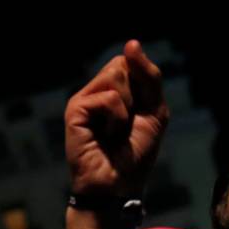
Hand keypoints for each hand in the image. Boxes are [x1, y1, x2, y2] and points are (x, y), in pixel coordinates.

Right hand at [65, 40, 167, 197]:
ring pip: (115, 76)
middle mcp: (95, 92)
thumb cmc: (135, 153)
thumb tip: (130, 43)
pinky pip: (107, 97)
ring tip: (115, 131)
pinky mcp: (74, 111)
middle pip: (121, 64)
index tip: (140, 112)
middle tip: (126, 123)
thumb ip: (148, 76)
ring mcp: (83, 101)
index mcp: (113, 91)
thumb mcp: (154, 110)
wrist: (119, 185)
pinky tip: (106, 136)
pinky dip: (116, 117)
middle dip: (135, 94)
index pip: (129, 62)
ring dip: (127, 107)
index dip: (143, 82)